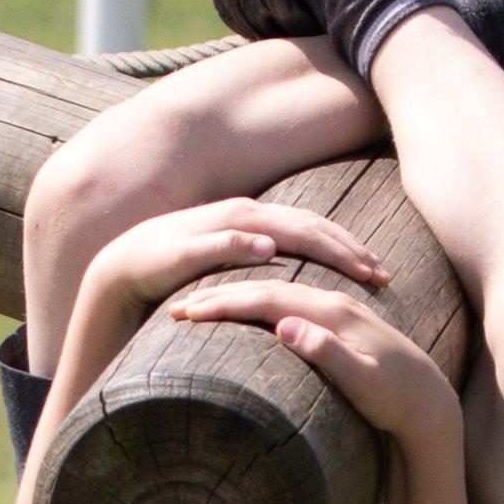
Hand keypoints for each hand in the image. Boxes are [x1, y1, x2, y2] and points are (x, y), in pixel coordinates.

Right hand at [85, 197, 391, 325]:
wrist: (120, 272)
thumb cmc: (181, 274)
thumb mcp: (232, 270)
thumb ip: (266, 269)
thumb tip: (307, 286)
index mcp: (254, 221)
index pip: (312, 227)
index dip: (348, 246)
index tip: (383, 272)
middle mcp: (238, 217)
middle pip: (303, 226)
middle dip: (344, 247)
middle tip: (379, 273)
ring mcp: (211, 228)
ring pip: (270, 228)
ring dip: (310, 242)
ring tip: (345, 261)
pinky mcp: (182, 247)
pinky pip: (215, 241)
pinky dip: (240, 242)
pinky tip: (264, 248)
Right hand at [162, 268, 459, 445]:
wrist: (429, 404)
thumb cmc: (397, 399)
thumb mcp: (363, 381)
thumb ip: (327, 352)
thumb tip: (286, 325)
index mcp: (333, 313)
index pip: (269, 298)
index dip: (226, 303)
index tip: (188, 312)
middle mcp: (333, 304)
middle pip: (267, 289)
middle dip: (221, 297)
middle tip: (178, 310)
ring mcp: (335, 311)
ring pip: (276, 294)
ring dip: (236, 299)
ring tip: (200, 310)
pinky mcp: (336, 324)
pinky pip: (287, 305)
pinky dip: (257, 308)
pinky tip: (242, 317)